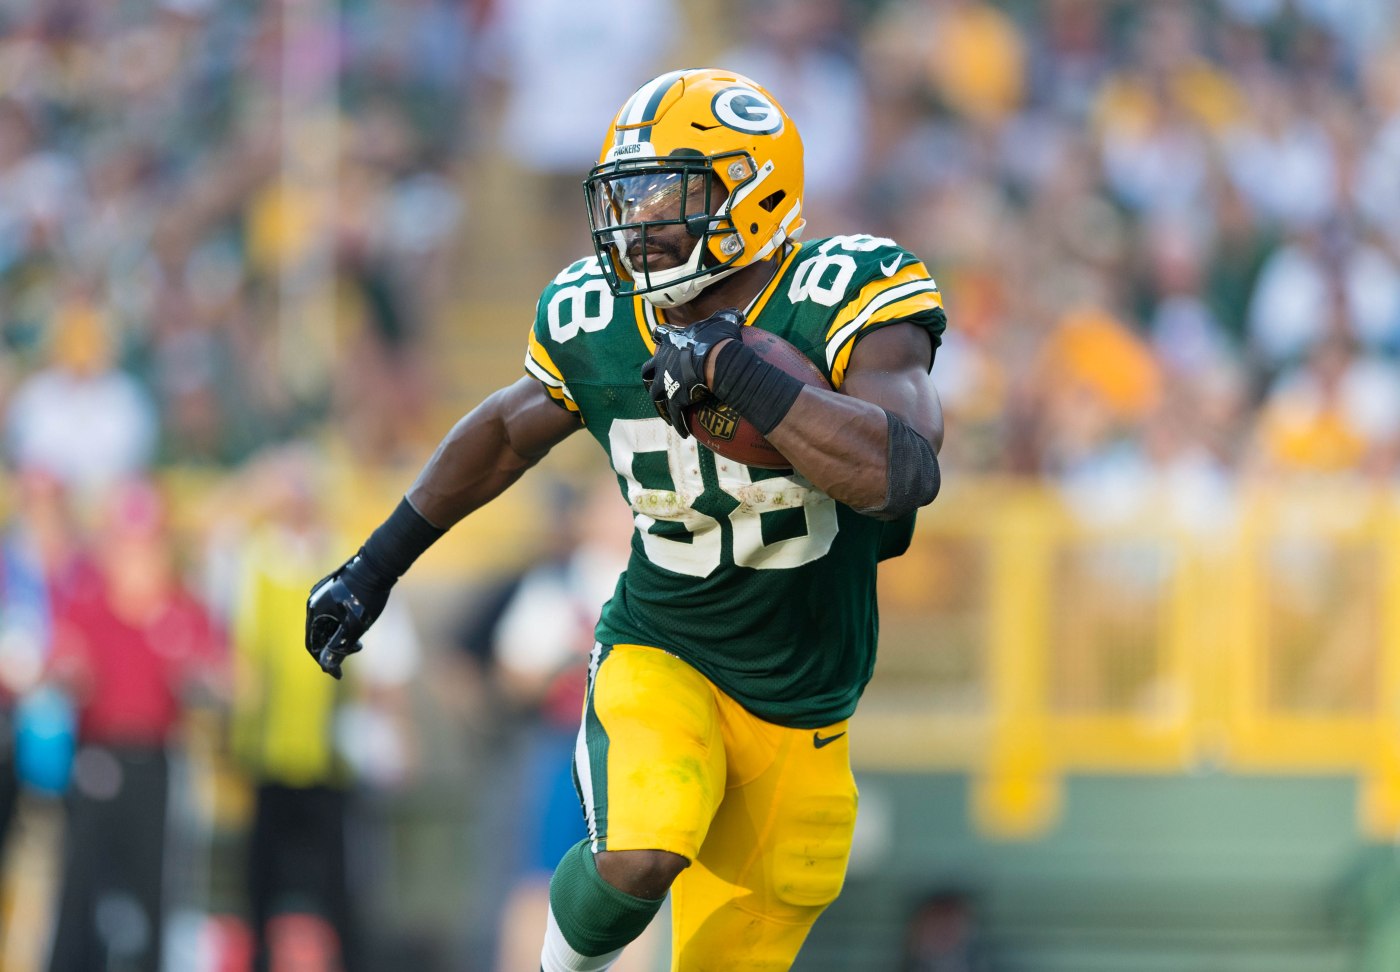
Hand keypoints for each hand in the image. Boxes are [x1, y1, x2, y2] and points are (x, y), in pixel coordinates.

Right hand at [304, 555, 390, 678]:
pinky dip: (344, 623)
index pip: (312, 645)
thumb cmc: (367, 596)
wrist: (379, 564)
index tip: (339, 674)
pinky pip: (334, 613)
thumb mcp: (354, 626)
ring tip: (361, 637)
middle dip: (336, 647)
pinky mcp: (335, 589)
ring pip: (329, 624)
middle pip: (320, 634)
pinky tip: (360, 622)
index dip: (325, 662)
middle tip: (358, 648)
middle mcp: (315, 601)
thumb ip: (338, 647)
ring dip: (342, 636)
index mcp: (315, 610)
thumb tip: (327, 666)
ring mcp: (324, 594)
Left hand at [641, 308, 743, 435]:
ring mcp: (666, 382)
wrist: (714, 360)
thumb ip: (726, 318)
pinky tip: (683, 432)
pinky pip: (674, 414)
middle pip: (648, 372)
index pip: (660, 337)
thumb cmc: (718, 339)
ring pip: (656, 396)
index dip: (661, 340)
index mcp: (671, 343)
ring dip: (660, 405)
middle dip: (649, 379)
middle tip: (654, 385)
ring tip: (666, 415)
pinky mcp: (674, 399)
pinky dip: (678, 423)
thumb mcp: (723, 322)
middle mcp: (662, 362)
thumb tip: (738, 314)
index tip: (661, 343)